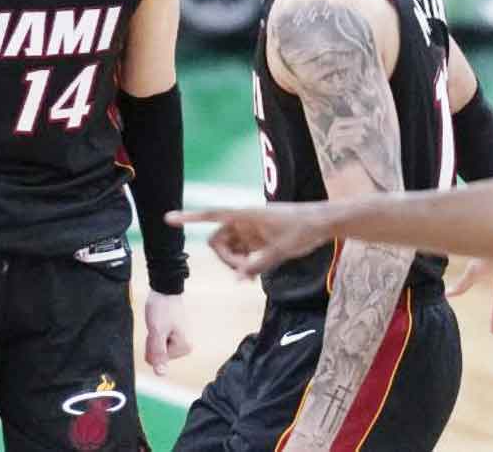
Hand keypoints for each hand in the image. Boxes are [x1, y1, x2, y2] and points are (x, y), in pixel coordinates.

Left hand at [143, 290, 191, 375]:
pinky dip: (156, 331)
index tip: (157, 328)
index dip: (152, 344)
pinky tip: (160, 320)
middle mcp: (185, 346)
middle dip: (153, 340)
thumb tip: (160, 374)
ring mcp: (181, 339)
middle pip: (159, 354)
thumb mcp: (156, 332)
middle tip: (157, 323)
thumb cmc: (161, 308)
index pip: (158, 359)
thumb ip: (158, 353)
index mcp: (184, 348)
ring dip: (154, 335)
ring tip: (159, 320)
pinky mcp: (175, 333)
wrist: (165, 288)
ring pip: (158, 347)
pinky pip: (160, 339)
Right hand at [168, 204, 337, 277]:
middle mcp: (243, 221)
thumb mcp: (281, 250)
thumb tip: (239, 278)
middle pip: (217, 240)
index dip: (189, 217)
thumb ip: (258, 264)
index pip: (212, 215)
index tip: (169, 219)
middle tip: (242, 271)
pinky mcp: (257, 240)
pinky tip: (250, 277)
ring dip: (234, 264)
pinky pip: (240, 253)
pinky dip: (242, 265)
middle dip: (224, 257)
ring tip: (250, 276)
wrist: (323, 223)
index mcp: (245, 215)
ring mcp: (249, 231)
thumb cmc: (302, 229)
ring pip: (228, 249)